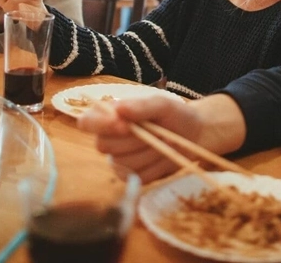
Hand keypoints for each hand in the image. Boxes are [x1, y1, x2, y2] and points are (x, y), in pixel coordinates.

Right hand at [77, 94, 246, 182]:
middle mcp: (109, 139)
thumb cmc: (173, 114)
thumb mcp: (161, 104)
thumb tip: (119, 109)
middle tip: (156, 129)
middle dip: (134, 139)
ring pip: (122, 163)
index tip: (123, 124)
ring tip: (164, 140)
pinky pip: (137, 177)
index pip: (87, 122)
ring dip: (148, 152)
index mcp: (109, 116)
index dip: (101, 125)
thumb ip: (140, 106)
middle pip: (104, 145)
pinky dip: (155, 167)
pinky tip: (164, 155)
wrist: (193, 134)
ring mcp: (118, 161)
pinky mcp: (132, 177)